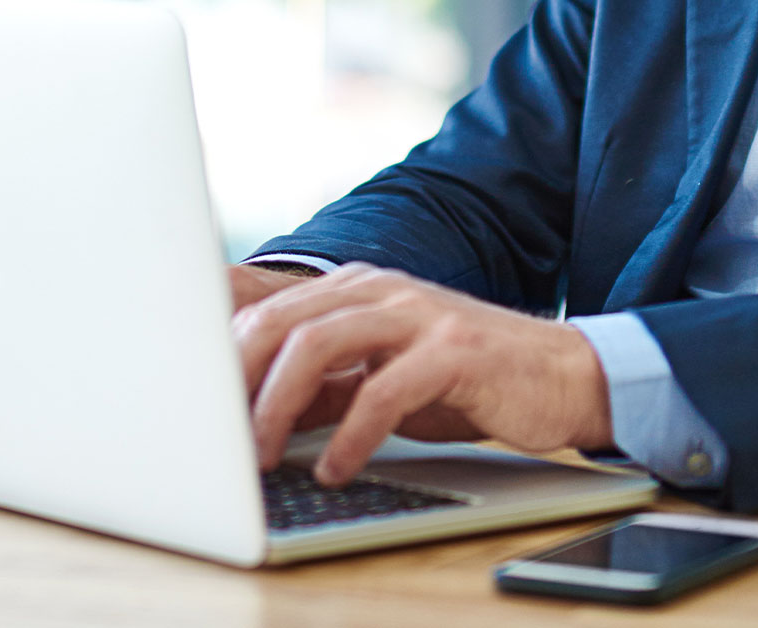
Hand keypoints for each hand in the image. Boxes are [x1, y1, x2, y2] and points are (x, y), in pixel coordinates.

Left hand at [233, 262, 612, 484]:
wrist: (561, 374)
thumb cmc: (466, 380)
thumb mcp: (383, 377)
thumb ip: (327, 385)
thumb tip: (255, 416)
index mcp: (358, 289)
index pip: (270, 310)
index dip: (224, 356)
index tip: (196, 407)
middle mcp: (382, 290)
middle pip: (282, 320)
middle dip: (238, 381)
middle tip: (215, 439)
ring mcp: (418, 315)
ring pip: (320, 343)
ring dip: (278, 405)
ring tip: (260, 457)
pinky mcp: (455, 350)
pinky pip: (384, 389)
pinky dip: (350, 433)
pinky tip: (335, 467)